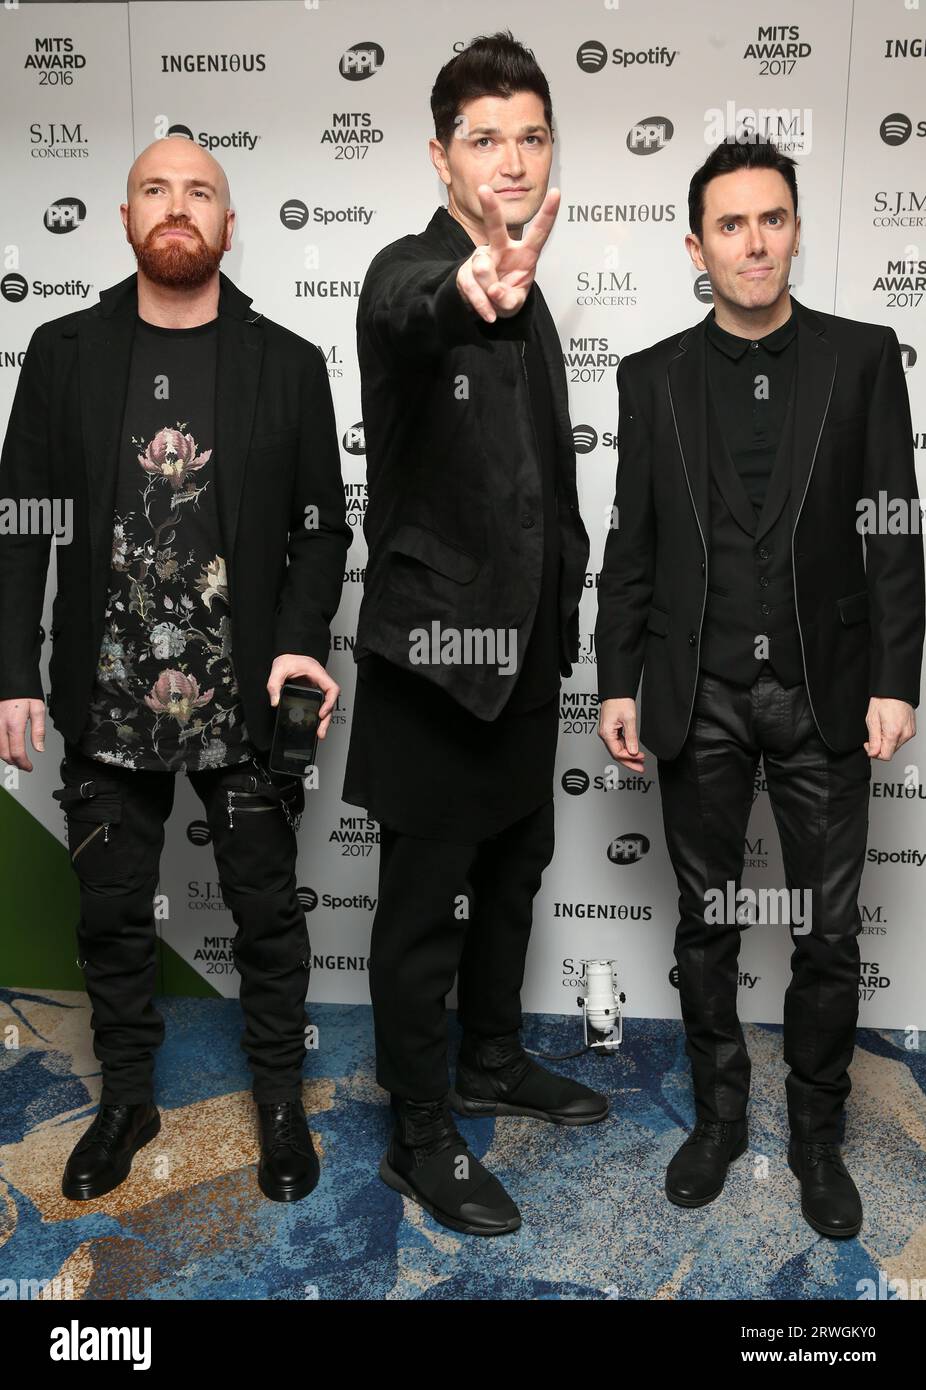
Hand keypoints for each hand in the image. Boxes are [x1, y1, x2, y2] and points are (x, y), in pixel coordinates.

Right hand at [0, 697, 45, 771]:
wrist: (11, 680)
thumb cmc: (24, 692)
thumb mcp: (38, 709)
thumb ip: (38, 731)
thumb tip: (40, 748)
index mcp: (14, 724)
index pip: (17, 752)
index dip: (24, 763)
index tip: (29, 767)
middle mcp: (0, 725)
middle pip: (4, 754)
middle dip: (15, 763)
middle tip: (24, 765)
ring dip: (6, 757)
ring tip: (17, 758)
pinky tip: (7, 747)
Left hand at [267, 656, 339, 740]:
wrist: (287, 653)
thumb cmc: (287, 658)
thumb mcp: (278, 669)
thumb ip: (274, 685)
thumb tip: (275, 702)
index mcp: (317, 673)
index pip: (332, 688)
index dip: (330, 702)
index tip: (321, 713)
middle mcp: (321, 681)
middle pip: (331, 702)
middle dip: (327, 719)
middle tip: (321, 732)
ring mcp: (318, 687)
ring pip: (327, 705)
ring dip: (324, 720)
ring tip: (319, 734)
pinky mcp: (314, 692)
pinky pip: (320, 704)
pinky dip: (319, 716)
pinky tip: (315, 725)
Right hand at [455, 185, 559, 322]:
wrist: (486, 309)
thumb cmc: (506, 297)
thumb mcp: (514, 304)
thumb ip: (509, 299)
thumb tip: (493, 290)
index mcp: (524, 254)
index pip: (538, 233)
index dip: (548, 214)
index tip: (556, 192)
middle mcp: (501, 249)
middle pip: (495, 227)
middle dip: (490, 208)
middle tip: (484, 190)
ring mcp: (481, 258)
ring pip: (483, 269)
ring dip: (490, 292)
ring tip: (495, 301)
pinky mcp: (465, 272)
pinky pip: (472, 286)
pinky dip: (482, 304)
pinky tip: (488, 313)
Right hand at [597, 697, 644, 772]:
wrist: (616, 691)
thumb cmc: (619, 701)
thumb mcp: (629, 719)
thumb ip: (631, 737)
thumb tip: (634, 752)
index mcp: (606, 733)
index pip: (618, 752)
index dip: (630, 758)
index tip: (641, 758)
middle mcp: (605, 734)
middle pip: (616, 754)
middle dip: (629, 762)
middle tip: (640, 769)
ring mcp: (607, 733)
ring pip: (618, 750)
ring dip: (629, 756)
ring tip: (640, 761)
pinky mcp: (611, 730)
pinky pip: (618, 743)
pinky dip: (627, 749)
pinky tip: (634, 752)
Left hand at [864, 696, 914, 759]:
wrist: (894, 691)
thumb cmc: (883, 701)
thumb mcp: (872, 720)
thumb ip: (873, 740)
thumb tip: (872, 753)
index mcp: (893, 733)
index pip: (885, 756)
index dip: (874, 753)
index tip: (869, 745)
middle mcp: (904, 734)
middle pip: (890, 751)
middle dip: (880, 746)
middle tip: (875, 733)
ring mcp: (910, 732)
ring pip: (895, 746)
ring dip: (887, 741)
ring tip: (882, 727)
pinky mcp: (912, 730)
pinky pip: (901, 739)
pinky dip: (893, 736)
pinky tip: (889, 726)